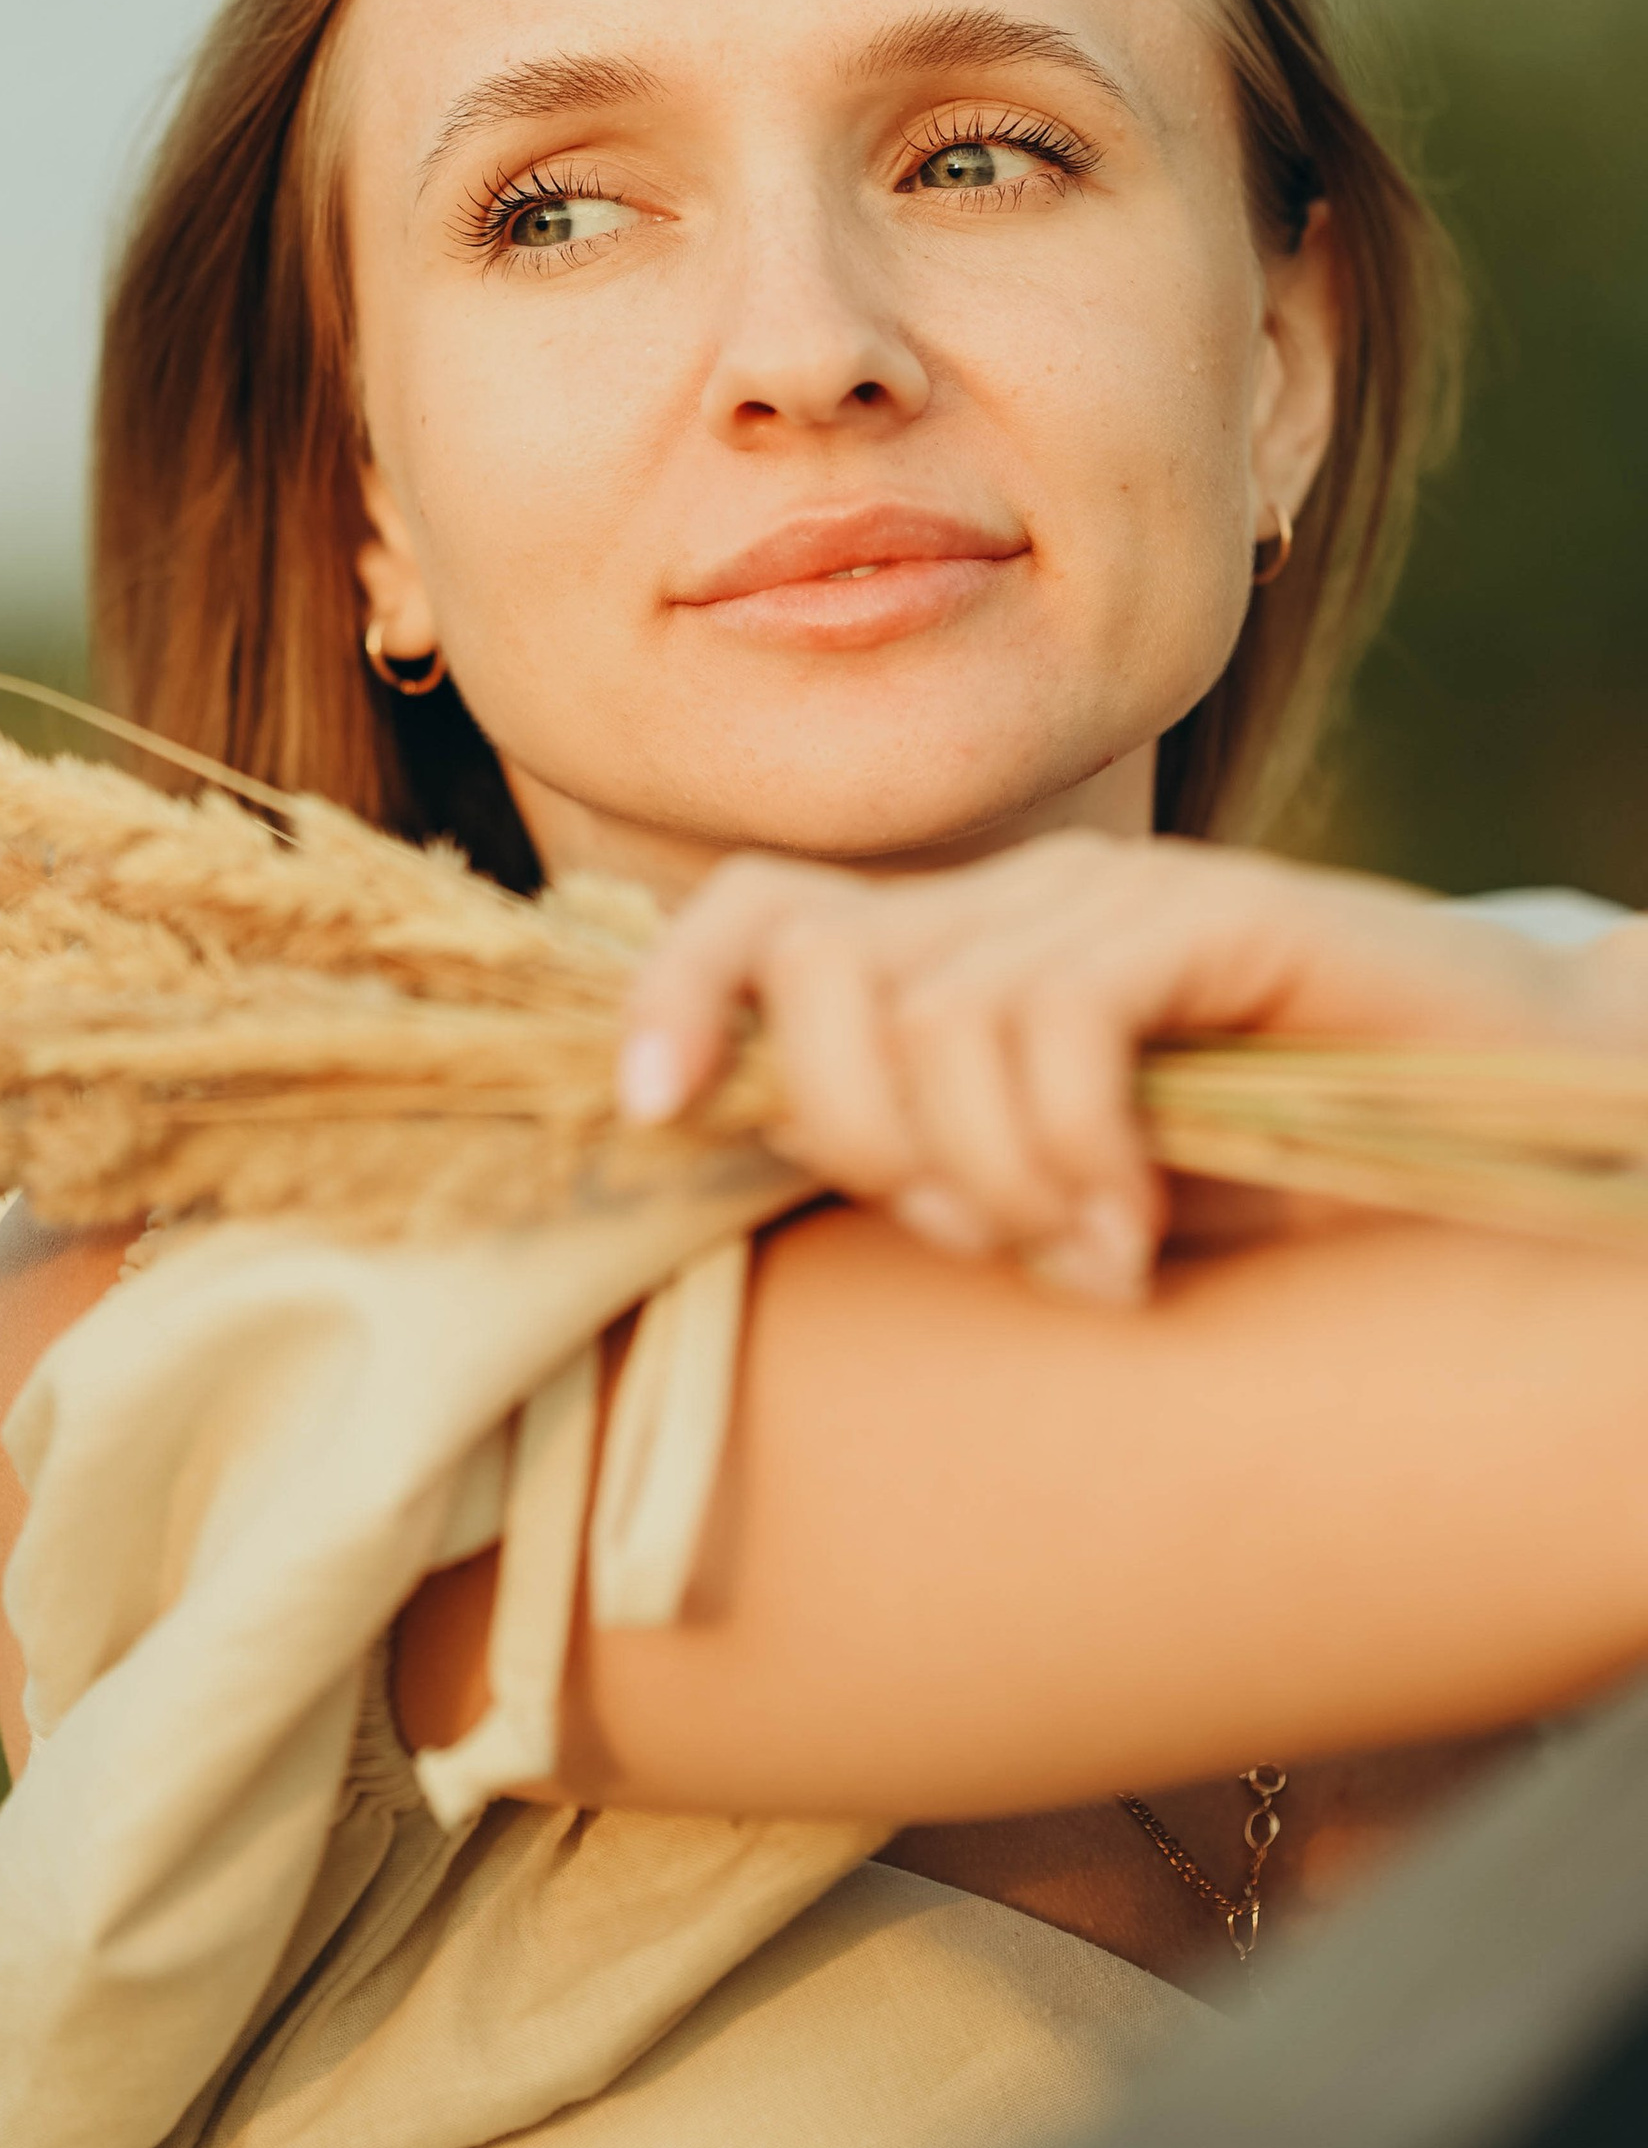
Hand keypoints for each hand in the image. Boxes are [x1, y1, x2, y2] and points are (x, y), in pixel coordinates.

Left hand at [615, 831, 1627, 1304]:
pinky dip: (1077, 1156)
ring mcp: (1119, 893)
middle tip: (991, 1243)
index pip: (757, 909)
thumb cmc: (1275, 1172)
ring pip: (934, 1020)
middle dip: (866, 1144)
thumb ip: (937, 1165)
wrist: (1502, 1109)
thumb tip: (777, 1177)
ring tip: (1091, 1254)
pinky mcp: (1221, 913)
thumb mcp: (1067, 1184)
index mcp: (962, 944)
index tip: (645, 1116)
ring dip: (994, 1182)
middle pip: (821, 974)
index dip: (675, 993)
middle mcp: (1020, 895)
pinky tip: (1139, 1237)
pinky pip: (1061, 1021)